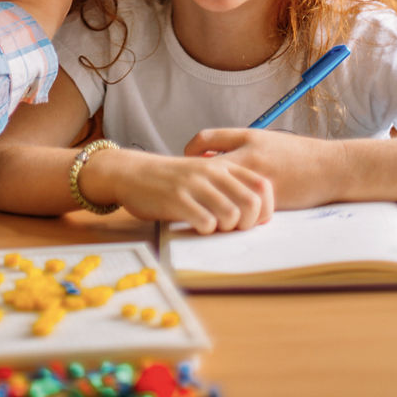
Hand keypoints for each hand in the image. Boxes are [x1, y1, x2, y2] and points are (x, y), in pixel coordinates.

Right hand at [82, 147, 273, 234]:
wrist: (132, 172)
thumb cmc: (171, 179)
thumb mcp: (203, 174)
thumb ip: (227, 186)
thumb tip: (256, 214)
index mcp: (223, 165)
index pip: (262, 186)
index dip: (265, 209)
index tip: (252, 221)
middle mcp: (212, 172)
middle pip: (251, 203)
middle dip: (247, 223)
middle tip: (232, 228)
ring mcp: (194, 185)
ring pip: (231, 215)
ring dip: (226, 229)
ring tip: (213, 227)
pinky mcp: (177, 199)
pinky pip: (206, 222)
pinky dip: (206, 230)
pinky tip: (196, 226)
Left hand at [185, 129, 346, 209]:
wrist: (332, 168)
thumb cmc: (298, 154)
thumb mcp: (265, 141)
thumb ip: (239, 145)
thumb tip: (210, 155)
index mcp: (247, 138)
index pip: (205, 138)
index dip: (190, 148)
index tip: (187, 158)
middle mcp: (248, 156)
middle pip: (204, 167)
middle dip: (191, 178)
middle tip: (184, 186)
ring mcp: (256, 179)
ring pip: (219, 193)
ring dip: (206, 200)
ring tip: (197, 205)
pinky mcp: (267, 201)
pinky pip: (238, 210)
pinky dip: (226, 213)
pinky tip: (221, 217)